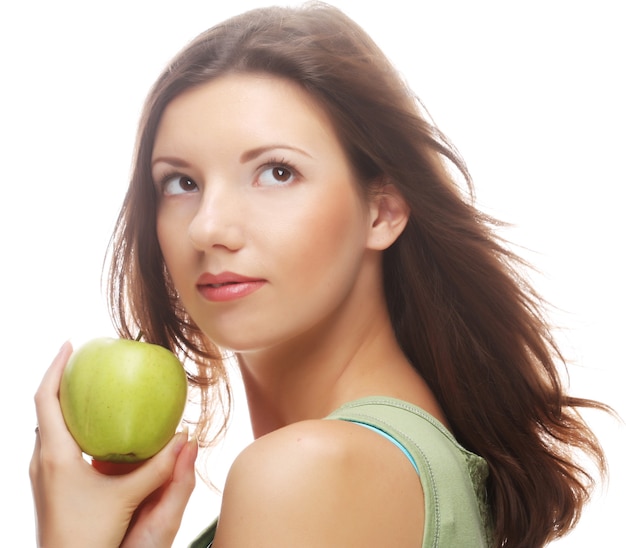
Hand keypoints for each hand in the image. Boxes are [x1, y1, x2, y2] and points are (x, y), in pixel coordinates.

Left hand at [30, 342, 196, 547]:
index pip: (45, 398)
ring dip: (62, 402)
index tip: (70, 343)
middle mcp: (42, 459)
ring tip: (85, 387)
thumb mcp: (126, 497)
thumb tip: (185, 436)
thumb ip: (158, 467)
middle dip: (59, 379)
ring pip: (48, 425)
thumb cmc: (88, 536)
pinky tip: (91, 428)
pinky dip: (68, 423)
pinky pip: (55, 441)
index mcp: (56, 454)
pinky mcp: (49, 484)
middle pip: (43, 407)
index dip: (54, 367)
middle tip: (82, 360)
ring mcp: (42, 473)